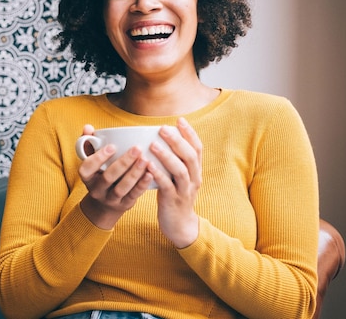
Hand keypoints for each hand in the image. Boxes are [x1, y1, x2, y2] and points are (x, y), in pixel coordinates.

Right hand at [78, 124, 154, 229]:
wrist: (104, 204)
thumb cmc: (99, 173)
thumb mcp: (91, 160)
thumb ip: (88, 142)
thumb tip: (88, 127)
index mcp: (87, 177)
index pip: (87, 168)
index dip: (98, 158)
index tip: (112, 146)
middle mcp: (96, 189)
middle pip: (108, 177)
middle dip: (123, 163)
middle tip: (137, 148)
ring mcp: (110, 199)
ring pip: (121, 188)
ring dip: (134, 173)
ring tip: (145, 159)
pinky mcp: (124, 204)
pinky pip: (133, 195)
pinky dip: (142, 184)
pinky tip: (151, 173)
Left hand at [148, 117, 202, 247]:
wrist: (180, 226)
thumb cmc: (175, 196)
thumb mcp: (180, 178)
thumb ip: (176, 161)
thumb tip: (162, 139)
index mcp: (196, 171)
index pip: (197, 148)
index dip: (190, 133)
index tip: (180, 119)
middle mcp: (193, 179)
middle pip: (189, 156)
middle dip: (177, 140)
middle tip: (163, 128)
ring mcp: (184, 191)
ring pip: (180, 170)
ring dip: (166, 156)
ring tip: (153, 144)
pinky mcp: (173, 201)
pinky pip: (166, 186)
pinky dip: (158, 174)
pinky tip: (148, 165)